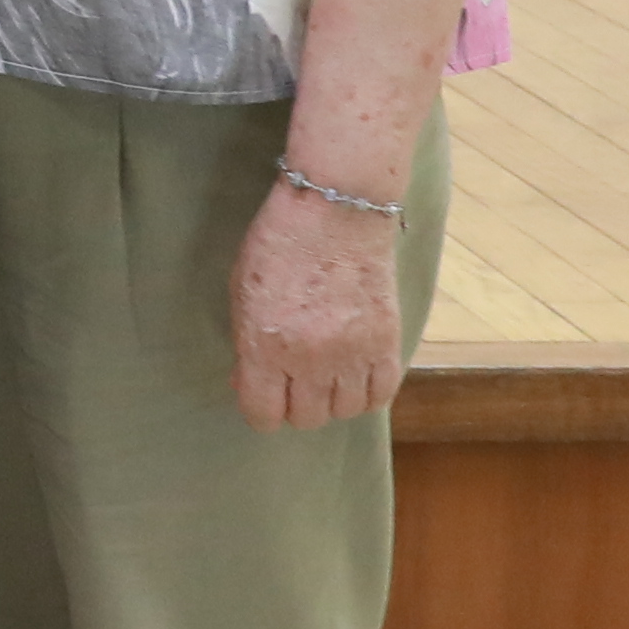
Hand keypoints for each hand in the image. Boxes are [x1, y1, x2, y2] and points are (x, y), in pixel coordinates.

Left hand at [231, 181, 407, 428]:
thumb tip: (248, 381)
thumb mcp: (241, 293)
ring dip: (332, 398)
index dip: (260, 410)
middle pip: (306, 418)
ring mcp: (352, 354)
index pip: (263, 415)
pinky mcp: (387, 343)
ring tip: (327, 373)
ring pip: (344, 411)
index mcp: (265, 347)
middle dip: (295, 403)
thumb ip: (245, 344)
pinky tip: (355, 373)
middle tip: (294, 378)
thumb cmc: (277, 244)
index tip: (263, 394)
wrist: (335, 210)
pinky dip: (367, 391)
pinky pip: (381, 394)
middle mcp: (309, 360)